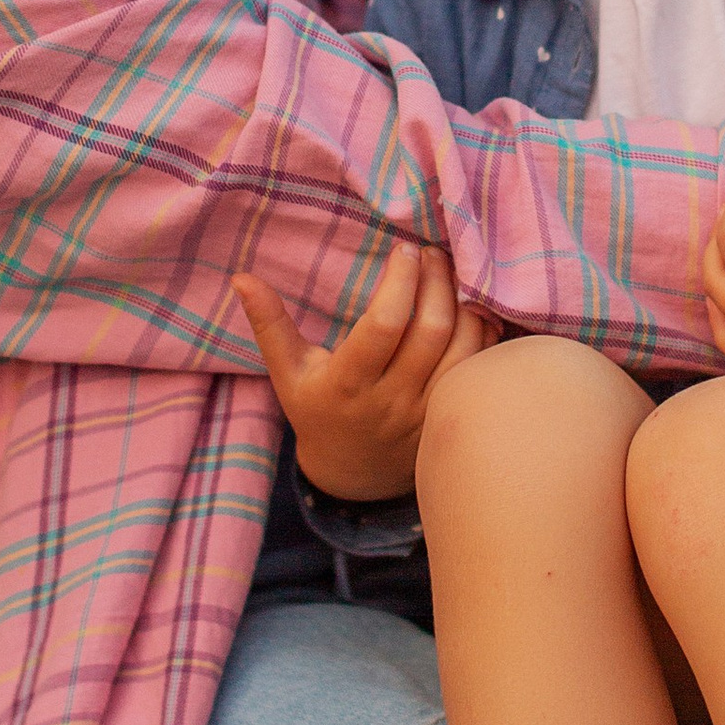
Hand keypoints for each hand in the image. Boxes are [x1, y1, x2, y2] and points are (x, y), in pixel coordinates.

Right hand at [231, 243, 498, 501]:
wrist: (354, 475)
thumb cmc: (317, 410)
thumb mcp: (288, 373)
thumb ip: (269, 324)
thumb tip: (241, 278)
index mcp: (347, 383)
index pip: (383, 326)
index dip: (400, 282)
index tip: (405, 250)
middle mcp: (391, 400)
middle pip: (430, 330)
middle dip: (437, 281)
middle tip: (433, 252)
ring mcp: (426, 412)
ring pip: (463, 348)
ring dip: (464, 303)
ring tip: (451, 274)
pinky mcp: (451, 415)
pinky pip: (479, 368)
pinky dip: (483, 333)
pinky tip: (472, 307)